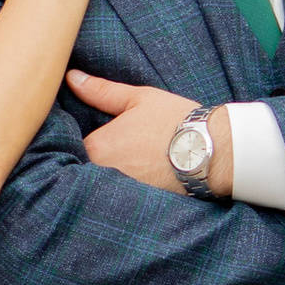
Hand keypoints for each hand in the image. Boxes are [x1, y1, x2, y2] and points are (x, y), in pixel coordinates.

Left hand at [65, 68, 211, 191]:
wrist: (213, 152)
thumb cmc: (174, 121)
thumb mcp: (138, 99)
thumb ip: (100, 91)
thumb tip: (72, 77)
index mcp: (96, 147)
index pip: (73, 146)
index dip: (84, 140)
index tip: (101, 136)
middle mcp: (101, 175)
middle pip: (85, 168)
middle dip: (96, 161)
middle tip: (122, 150)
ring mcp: (119, 194)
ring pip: (104, 184)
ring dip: (110, 176)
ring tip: (135, 164)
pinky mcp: (137, 207)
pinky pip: (122, 198)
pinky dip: (127, 190)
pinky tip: (144, 179)